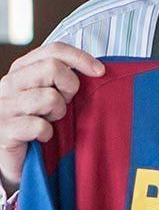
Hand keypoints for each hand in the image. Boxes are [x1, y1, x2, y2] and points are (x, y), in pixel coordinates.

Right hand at [0, 43, 103, 193]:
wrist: (16, 159)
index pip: (52, 50)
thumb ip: (63, 79)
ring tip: (50, 121)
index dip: (80, 58)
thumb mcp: (51, 96)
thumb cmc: (38, 123)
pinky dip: (47, 133)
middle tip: (66, 103)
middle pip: (52, 68)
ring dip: (58, 113)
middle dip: (70, 87)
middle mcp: (9, 83)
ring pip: (49, 97)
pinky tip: (42, 137)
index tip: (99, 71)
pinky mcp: (4, 129)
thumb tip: (98, 70)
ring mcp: (3, 106)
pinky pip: (39, 125)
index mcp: (21, 70)